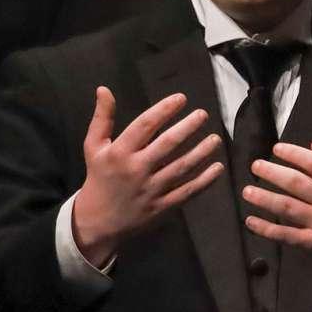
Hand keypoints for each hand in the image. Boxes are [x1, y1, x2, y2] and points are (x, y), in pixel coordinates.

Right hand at [70, 87, 224, 268]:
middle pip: (167, 144)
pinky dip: (205, 180)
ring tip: (215, 138)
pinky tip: (218, 167)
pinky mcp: (161, 206)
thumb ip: (102, 119)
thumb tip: (104, 89)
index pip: (145, 125)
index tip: (181, 98)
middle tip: (203, 114)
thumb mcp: (93, 147)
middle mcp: (136, 169)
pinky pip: (187, 191)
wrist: (95, 221)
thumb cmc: (98, 177)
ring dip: (202, 151)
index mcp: (119, 152)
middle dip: (188, 127)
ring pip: (182, 167)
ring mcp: (150, 189)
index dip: (164, 109)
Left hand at [243, 140, 311, 303]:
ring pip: (286, 207)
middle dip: (272, 172)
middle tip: (255, 166)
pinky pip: (284, 234)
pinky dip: (265, 228)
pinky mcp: (311, 243)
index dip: (293, 153)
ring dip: (263, 198)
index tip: (276, 149)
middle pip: (297, 183)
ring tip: (247, 191)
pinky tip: (250, 220)